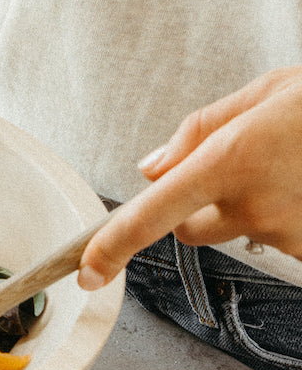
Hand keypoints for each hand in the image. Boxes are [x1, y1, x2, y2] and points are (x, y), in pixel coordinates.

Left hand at [79, 67, 301, 288]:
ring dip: (254, 210)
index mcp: (228, 162)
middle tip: (245, 168)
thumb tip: (150, 168)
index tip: (88, 274)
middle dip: (200, 208)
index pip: (152, 216)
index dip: (113, 247)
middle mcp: (255, 206)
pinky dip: (289, 219)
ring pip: (242, 233)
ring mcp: (290, 234)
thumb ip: (197, 131)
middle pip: (191, 230)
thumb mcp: (262, 95)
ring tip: (294, 169)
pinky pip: (283, 241)